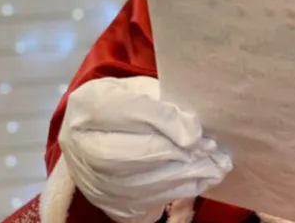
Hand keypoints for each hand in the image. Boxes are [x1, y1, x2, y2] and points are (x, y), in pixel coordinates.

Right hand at [58, 76, 231, 222]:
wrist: (101, 135)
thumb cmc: (128, 104)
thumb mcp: (145, 91)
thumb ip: (164, 103)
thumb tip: (192, 130)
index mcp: (88, 105)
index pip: (125, 112)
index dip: (163, 122)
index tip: (196, 130)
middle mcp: (79, 145)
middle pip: (130, 155)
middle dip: (176, 155)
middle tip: (212, 152)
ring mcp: (91, 180)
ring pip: (139, 184)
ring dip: (183, 177)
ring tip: (215, 167)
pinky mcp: (108, 203)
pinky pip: (145, 202)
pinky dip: (177, 191)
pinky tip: (200, 180)